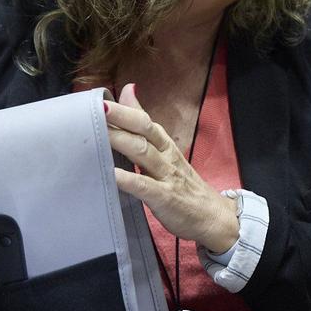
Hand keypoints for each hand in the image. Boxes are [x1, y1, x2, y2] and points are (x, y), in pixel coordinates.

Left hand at [105, 84, 238, 254]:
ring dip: (120, 140)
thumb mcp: (167, 155)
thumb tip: (130, 92)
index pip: (144, 121)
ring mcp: (166, 176)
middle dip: (120, 117)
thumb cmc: (186, 188)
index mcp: (166, 146)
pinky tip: (109, 174)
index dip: (124, 109)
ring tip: (96, 132)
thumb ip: (145, 128)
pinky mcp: (165, 198)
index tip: (100, 98)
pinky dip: (127, 179)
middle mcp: (166, 156)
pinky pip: (144, 186)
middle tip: (96, 107)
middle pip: (143, 130)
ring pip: (142, 152)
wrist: (215, 218)